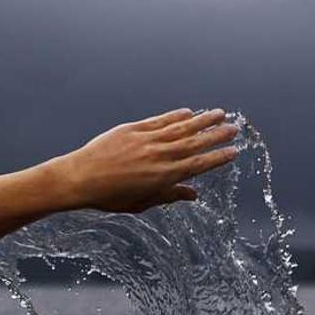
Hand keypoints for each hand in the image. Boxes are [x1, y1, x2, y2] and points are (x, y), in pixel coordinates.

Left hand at [47, 108, 239, 212]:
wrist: (79, 178)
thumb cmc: (109, 196)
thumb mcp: (141, 203)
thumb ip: (168, 196)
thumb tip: (193, 195)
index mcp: (163, 177)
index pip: (198, 165)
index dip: (217, 158)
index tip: (234, 151)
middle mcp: (159, 156)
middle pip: (195, 143)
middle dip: (216, 135)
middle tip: (235, 128)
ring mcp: (147, 140)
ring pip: (181, 128)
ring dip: (202, 120)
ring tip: (220, 113)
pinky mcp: (133, 129)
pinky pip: (160, 121)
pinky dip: (176, 115)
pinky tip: (189, 112)